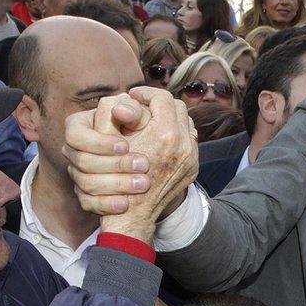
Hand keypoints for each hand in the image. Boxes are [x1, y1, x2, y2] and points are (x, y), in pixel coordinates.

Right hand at [63, 88, 198, 222]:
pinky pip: (189, 141)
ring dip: (170, 118)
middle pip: (178, 107)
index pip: (162, 97)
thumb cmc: (117, 176)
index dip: (146, 92)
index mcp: (164, 134)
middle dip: (160, 103)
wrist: (133, 213)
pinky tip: (161, 139)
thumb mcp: (112, 141)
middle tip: (143, 106)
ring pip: (186, 123)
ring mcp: (191, 158)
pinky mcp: (193, 168)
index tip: (134, 96)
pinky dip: (177, 135)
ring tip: (152, 121)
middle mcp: (183, 145)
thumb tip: (124, 99)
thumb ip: (118, 115)